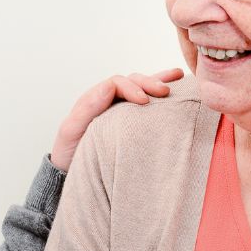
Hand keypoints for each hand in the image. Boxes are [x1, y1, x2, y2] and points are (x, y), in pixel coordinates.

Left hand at [50, 68, 183, 171]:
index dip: (131, 88)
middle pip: (133, 81)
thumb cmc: (71, 154)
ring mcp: (124, 108)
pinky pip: (150, 99)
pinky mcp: (135, 119)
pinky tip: (180, 81)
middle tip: (164, 92)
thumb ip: (86, 109)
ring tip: (178, 77)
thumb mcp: (71, 132)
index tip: (144, 101)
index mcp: (96, 99)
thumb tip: (108, 86)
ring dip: (160, 80)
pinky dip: (164, 87)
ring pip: (143, 86)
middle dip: (149, 83)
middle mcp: (111, 99)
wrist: (76, 173)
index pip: (117, 83)